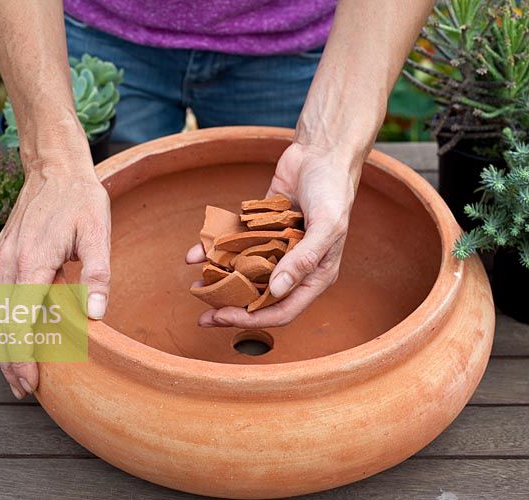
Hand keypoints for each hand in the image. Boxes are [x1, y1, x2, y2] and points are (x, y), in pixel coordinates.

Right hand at [0, 156, 110, 398]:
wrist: (54, 167)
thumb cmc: (80, 199)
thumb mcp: (99, 233)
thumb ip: (98, 273)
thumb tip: (95, 315)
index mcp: (32, 261)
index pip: (18, 321)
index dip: (22, 355)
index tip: (32, 381)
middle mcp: (9, 262)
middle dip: (8, 360)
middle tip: (23, 389)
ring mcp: (2, 258)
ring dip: (1, 346)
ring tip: (16, 373)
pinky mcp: (3, 254)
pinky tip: (12, 337)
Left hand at [186, 142, 357, 327]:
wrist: (321, 152)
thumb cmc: (333, 190)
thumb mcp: (327, 227)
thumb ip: (303, 260)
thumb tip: (276, 291)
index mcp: (315, 275)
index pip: (282, 309)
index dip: (253, 319)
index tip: (224, 318)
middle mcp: (294, 266)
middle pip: (260, 298)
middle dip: (232, 308)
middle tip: (204, 315)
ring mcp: (275, 248)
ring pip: (244, 273)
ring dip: (221, 281)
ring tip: (196, 284)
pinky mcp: (260, 228)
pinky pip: (236, 244)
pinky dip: (217, 248)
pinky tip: (197, 252)